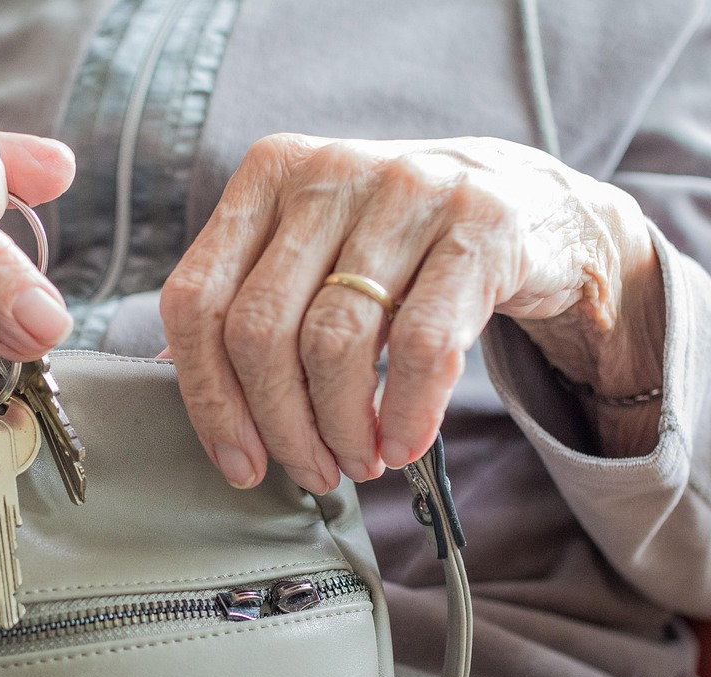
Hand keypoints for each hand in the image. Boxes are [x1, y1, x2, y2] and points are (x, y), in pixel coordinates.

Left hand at [160, 134, 663, 492]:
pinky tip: (403, 444)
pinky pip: (422, 346)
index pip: (197, 300)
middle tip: (311, 471)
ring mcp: (407, 190)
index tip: (237, 461)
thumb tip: (178, 383)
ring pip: (334, 342)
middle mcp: (329, 171)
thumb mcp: (316, 253)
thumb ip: (249, 302)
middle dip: (279, 425)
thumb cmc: (402, 248)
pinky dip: (406, 414)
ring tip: (359, 461)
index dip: (208, 397)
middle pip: (259, 330)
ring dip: (340, 429)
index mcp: (267, 175)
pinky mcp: (479, 225)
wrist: (532, 206)